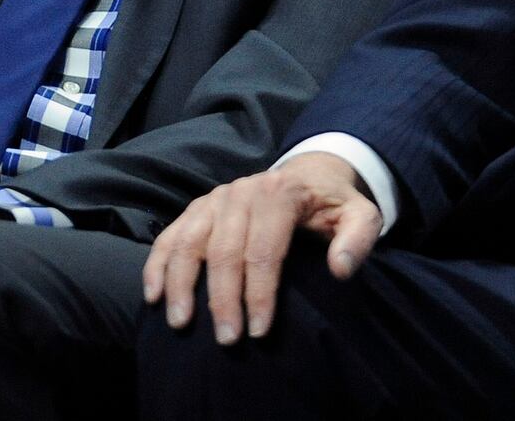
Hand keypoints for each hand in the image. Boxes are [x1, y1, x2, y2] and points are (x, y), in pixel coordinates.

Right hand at [141, 152, 381, 344]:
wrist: (308, 174)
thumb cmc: (333, 204)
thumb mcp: (360, 214)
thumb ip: (358, 239)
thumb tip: (340, 270)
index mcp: (280, 193)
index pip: (264, 250)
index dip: (260, 293)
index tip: (260, 331)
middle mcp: (243, 192)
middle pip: (225, 251)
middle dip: (223, 300)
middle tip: (227, 340)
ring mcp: (216, 198)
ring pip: (191, 242)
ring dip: (182, 284)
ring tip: (182, 323)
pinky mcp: (198, 207)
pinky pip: (172, 235)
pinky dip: (158, 263)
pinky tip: (154, 295)